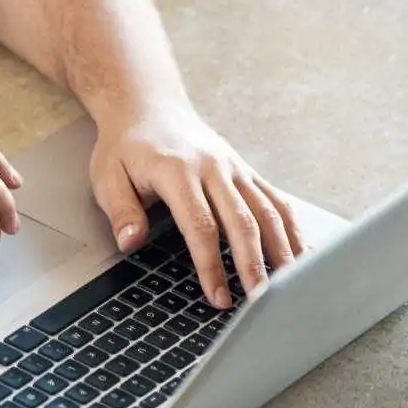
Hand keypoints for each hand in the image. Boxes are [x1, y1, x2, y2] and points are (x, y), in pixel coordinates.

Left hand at [89, 107, 304, 307]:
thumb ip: (121, 211)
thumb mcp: (107, 176)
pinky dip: (292, 229)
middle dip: (254, 265)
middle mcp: (212, 167)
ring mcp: (234, 167)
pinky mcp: (246, 170)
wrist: (147, 106)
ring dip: (282, 251)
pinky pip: (276, 200)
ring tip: (291, 287)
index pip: (201, 225)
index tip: (218, 296)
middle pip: (243, 222)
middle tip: (261, 301)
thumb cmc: (126, 146)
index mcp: (177, 170)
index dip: (211, 264)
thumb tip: (130, 242)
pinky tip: (301, 255)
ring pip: (268, 211)